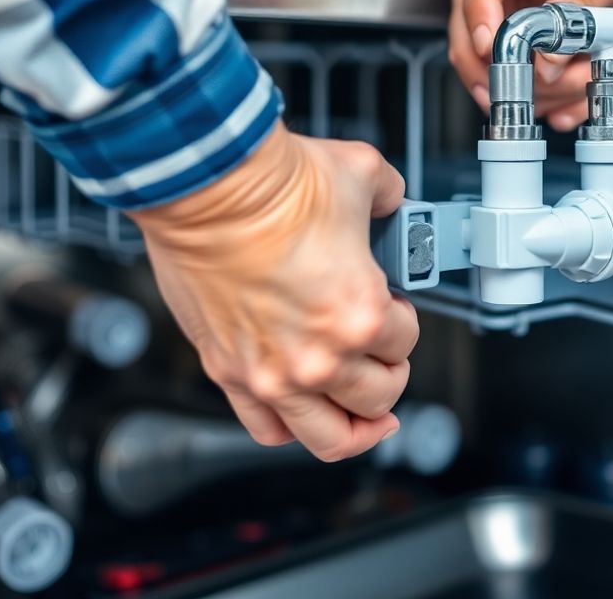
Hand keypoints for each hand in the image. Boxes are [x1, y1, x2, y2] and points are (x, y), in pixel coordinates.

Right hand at [128, 124, 418, 460]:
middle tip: (380, 350)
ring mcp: (271, 372)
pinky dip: (292, 429)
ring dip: (355, 424)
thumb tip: (389, 200)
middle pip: (378, 396)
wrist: (207, 183)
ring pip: (331, 437)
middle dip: (388, 370)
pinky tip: (307, 413)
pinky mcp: (229, 372)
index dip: (405, 318)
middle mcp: (319, 356)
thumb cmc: (272, 183)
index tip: (393, 306)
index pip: (406, 339)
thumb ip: (388, 197)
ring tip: (363, 409)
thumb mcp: (363, 175)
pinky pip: (270, 429)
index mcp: (360, 314)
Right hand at [448, 0, 612, 131]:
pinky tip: (575, 98)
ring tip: (579, 84)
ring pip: (490, 64)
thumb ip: (582, 9)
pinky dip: (547, 101)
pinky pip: (520, 83)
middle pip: (468, 24)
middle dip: (493, 66)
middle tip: (526, 88)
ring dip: (531, 89)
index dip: (478, 10)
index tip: (489, 45)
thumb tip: (548, 59)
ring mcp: (513, 17)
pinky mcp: (525, 49)